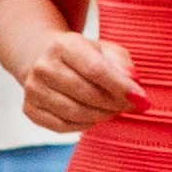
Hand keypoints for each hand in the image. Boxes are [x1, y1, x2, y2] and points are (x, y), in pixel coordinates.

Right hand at [4, 14, 140, 130]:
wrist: (43, 58)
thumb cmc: (83, 56)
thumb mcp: (105, 50)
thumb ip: (122, 65)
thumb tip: (132, 83)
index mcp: (63, 45)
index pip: (95, 69)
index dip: (120, 87)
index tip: (141, 99)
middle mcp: (43, 66)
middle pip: (86, 94)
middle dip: (114, 104)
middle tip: (129, 106)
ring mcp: (33, 89)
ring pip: (75, 112)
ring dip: (101, 115)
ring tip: (112, 110)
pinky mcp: (29, 109)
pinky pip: (62, 126)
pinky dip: (83, 124)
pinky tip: (92, 116)